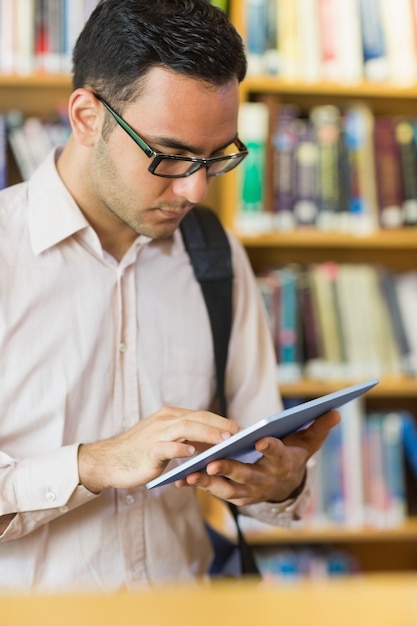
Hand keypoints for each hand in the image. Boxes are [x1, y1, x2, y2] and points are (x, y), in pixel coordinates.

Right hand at [78, 406, 239, 492]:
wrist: (108, 461)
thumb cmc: (140, 453)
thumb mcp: (166, 442)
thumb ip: (187, 440)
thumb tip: (215, 444)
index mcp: (170, 416)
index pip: (201, 415)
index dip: (222, 420)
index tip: (241, 429)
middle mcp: (165, 420)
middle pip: (198, 417)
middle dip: (221, 424)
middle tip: (240, 433)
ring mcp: (156, 433)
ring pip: (186, 428)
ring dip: (207, 433)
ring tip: (225, 440)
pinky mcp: (148, 450)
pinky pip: (166, 447)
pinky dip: (181, 448)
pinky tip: (193, 453)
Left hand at [176, 410, 340, 504]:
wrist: (285, 485)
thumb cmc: (294, 455)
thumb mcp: (308, 442)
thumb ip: (319, 427)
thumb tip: (335, 410)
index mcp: (283, 463)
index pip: (278, 453)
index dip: (270, 447)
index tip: (260, 438)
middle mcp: (265, 480)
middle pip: (246, 474)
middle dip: (230, 468)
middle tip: (213, 462)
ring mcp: (249, 491)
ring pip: (226, 486)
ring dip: (208, 482)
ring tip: (190, 473)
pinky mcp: (234, 496)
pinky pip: (215, 491)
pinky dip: (199, 486)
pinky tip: (182, 478)